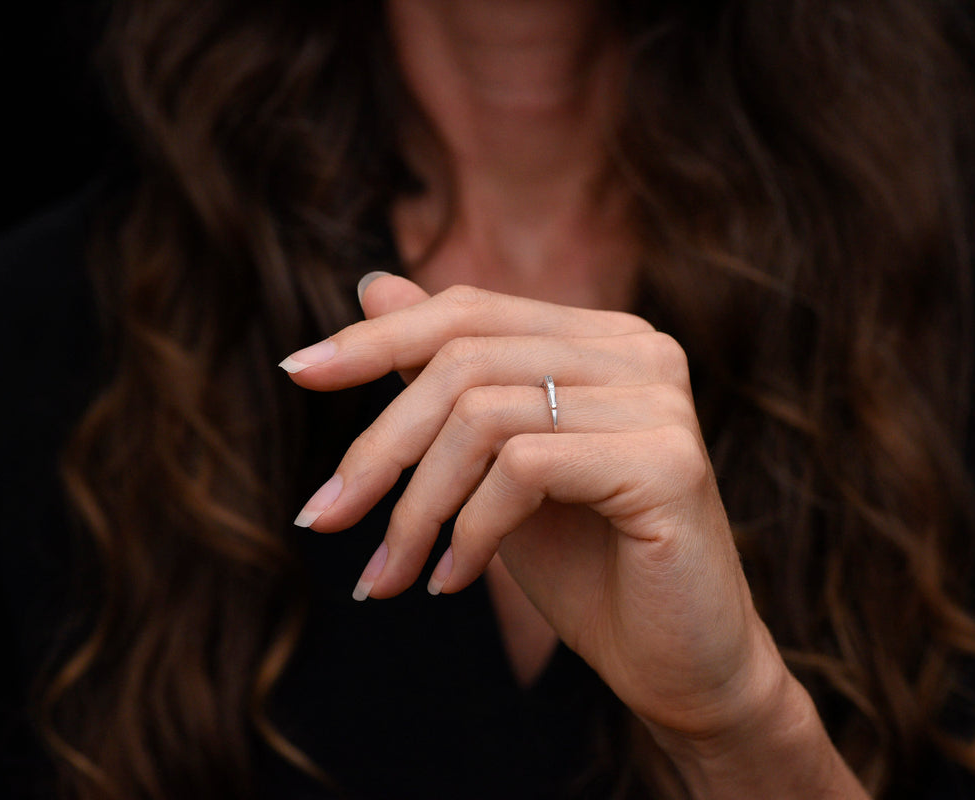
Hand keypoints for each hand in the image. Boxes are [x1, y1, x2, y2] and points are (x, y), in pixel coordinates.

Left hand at [281, 274, 864, 796]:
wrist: (680, 665)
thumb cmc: (587, 566)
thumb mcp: (493, 466)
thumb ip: (447, 377)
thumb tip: (373, 284)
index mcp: (602, 339)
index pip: (469, 310)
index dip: (376, 338)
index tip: (295, 371)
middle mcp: (639, 351)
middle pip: (463, 360)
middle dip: (379, 447)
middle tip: (324, 519)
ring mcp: (660, 400)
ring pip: (483, 414)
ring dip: (415, 507)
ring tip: (390, 576)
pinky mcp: (667, 460)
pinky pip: (524, 468)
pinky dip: (469, 531)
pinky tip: (455, 583)